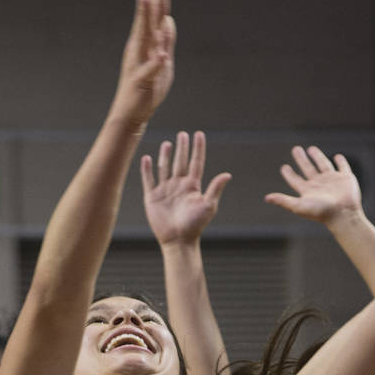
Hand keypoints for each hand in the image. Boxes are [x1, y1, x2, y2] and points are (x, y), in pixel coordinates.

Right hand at [111, 0, 175, 126]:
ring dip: (145, 18)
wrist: (133, 114)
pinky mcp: (142, 81)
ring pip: (144, 38)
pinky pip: (151, 71)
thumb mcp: (163, 61)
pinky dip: (157, 63)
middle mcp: (142, 47)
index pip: (153, 12)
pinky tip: (162, 55)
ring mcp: (141, 62)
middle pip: (147, 16)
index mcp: (147, 41)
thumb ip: (166, 40)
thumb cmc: (148, 88)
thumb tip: (169, 19)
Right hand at [141, 130, 230, 245]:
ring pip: (165, 168)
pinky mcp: (152, 197)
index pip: (196, 162)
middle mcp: (179, 185)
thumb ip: (215, 189)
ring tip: (167, 143)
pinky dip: (147, 169)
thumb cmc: (195, 225)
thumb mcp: (208, 206)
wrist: (178, 240)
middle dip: (182, 148)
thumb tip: (227, 174)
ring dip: (166, 155)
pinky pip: (149, 180)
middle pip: (181, 162)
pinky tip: (147, 158)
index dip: (198, 149)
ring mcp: (165, 190)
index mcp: (192, 186)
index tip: (199, 134)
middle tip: (183, 134)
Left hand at [265, 145, 362, 227]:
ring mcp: (333, 181)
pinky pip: (343, 167)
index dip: (289, 174)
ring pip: (323, 165)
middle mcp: (319, 185)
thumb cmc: (321, 212)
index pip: (296, 180)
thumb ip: (283, 200)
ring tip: (311, 149)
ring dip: (318, 157)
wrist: (343, 215)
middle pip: (308, 169)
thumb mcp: (299, 206)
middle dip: (301, 159)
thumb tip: (266, 198)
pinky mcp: (346, 179)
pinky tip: (338, 156)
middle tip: (295, 149)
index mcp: (308, 191)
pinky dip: (341, 161)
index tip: (284, 167)